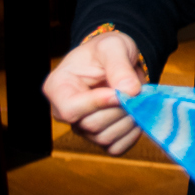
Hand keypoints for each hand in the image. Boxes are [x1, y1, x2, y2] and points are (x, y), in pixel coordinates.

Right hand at [41, 30, 144, 154]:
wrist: (119, 61)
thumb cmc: (108, 50)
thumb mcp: (114, 46)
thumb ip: (119, 66)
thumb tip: (129, 91)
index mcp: (58, 87)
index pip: (70, 109)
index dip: (97, 104)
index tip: (120, 93)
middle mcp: (64, 112)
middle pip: (90, 125)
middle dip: (118, 110)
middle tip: (135, 92)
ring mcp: (81, 128)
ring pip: (104, 139)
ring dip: (128, 121)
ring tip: (137, 100)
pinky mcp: (99, 138)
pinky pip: (116, 148)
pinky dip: (131, 135)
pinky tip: (137, 115)